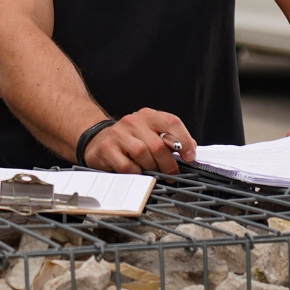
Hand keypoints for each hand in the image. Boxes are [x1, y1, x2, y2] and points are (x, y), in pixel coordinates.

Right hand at [82, 108, 196, 174]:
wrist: (98, 139)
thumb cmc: (131, 140)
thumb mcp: (151, 133)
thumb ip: (170, 139)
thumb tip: (191, 148)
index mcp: (148, 116)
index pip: (171, 122)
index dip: (184, 140)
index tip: (189, 157)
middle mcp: (133, 121)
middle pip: (158, 145)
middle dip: (168, 164)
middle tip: (170, 173)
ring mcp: (118, 133)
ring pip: (143, 155)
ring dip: (151, 168)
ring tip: (150, 170)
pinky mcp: (107, 147)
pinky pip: (128, 166)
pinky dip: (136, 173)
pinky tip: (135, 171)